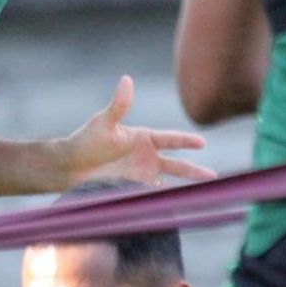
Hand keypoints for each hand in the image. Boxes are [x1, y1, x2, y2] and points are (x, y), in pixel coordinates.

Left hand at [65, 76, 214, 185]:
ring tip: (202, 196)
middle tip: (214, 178)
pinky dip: (165, 199)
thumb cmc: (86, 141)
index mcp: (143, 137)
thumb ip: (119, 105)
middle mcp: (147, 155)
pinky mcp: (134, 188)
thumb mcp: (104, 123)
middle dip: (195, 171)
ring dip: (184, 188)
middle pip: (177, 164)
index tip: (202, 143)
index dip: (186, 141)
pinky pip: (154, 193)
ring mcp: (142, 172)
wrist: (71, 166)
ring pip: (169, 180)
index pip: (171, 139)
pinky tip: (176, 207)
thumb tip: (127, 79)